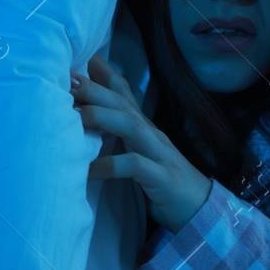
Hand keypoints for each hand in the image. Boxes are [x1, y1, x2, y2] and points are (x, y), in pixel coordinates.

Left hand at [74, 53, 211, 233]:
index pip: (124, 93)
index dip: (103, 74)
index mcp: (145, 129)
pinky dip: (110, 165)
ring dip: (102, 117)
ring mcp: (159, 154)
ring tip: (75, 116)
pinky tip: (88, 171)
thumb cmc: (165, 185)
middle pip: (123, 103)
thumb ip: (121, 138)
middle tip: (66, 79)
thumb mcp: (140, 155)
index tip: (78, 58)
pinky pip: (135, 167)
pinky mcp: (162, 178)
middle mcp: (152, 135)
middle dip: (94, 88)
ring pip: (130, 126)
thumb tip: (89, 124)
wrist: (203, 211)